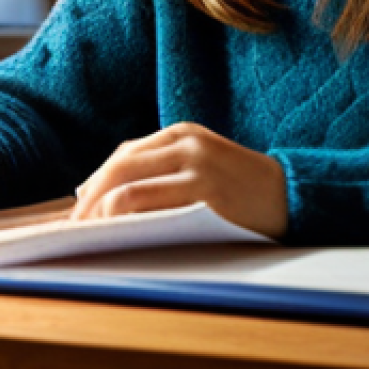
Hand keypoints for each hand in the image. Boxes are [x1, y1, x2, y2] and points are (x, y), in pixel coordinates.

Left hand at [70, 122, 288, 237]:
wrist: (293, 197)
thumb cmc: (243, 190)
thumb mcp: (203, 165)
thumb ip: (164, 172)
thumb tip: (107, 197)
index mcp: (182, 133)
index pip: (124, 155)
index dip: (96, 182)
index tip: (79, 209)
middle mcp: (186, 142)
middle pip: (118, 166)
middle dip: (90, 197)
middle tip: (75, 226)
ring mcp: (195, 165)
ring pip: (127, 184)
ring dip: (100, 211)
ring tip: (90, 235)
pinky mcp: (204, 191)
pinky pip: (148, 203)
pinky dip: (124, 217)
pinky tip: (115, 233)